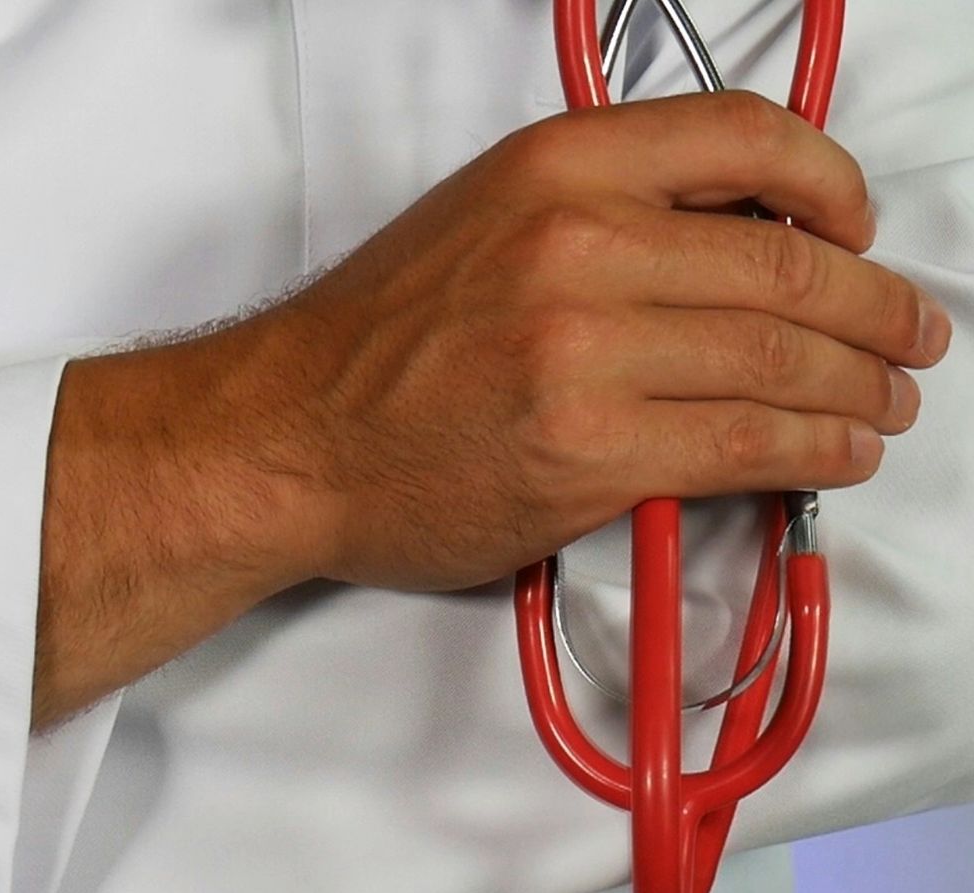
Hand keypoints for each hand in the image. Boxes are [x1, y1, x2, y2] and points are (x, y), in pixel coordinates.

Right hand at [225, 90, 951, 590]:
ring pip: (784, 359)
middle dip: (878, 308)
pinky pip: (750, 445)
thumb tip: (737, 242)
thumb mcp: (481, 218)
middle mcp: (577, 244)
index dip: (833, 184)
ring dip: (863, 387)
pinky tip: (837, 451)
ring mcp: (586, 353)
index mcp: (555, 167)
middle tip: (909, 334)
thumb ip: (602, 209)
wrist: (285, 437)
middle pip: (790, 263)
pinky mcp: (591, 453)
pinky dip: (818, 449)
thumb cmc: (371, 343)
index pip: (746, 138)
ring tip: (887, 402)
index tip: (857, 226)